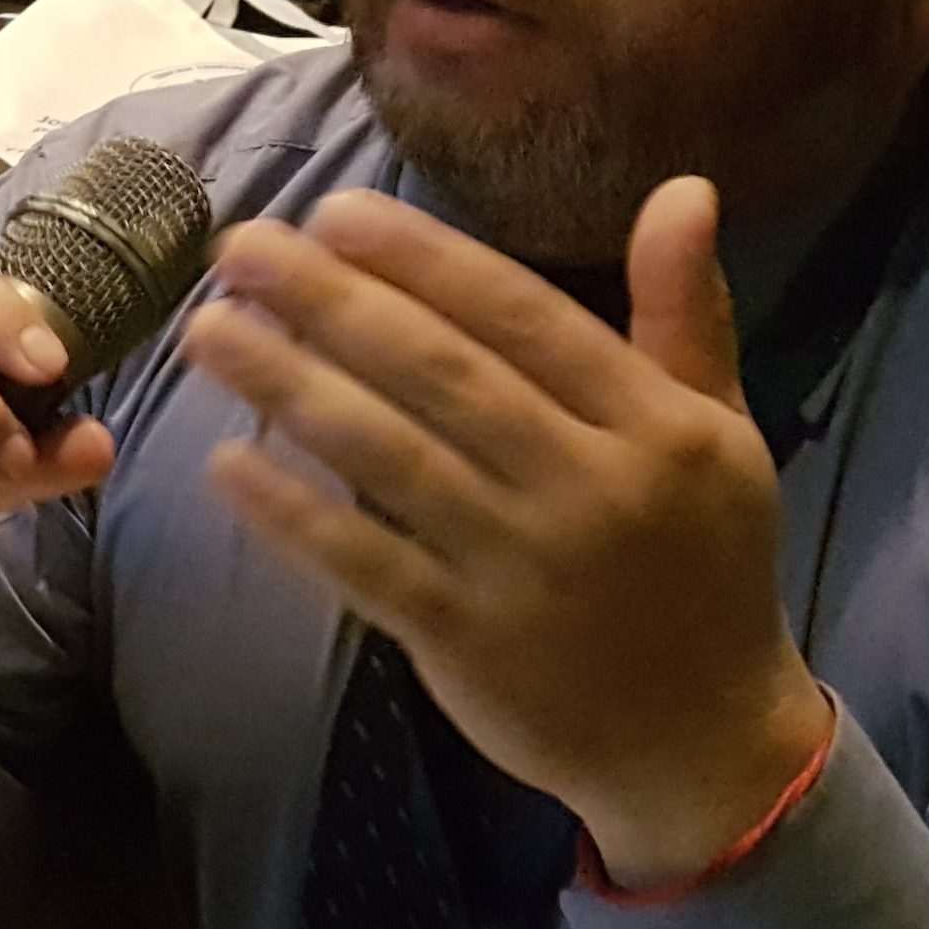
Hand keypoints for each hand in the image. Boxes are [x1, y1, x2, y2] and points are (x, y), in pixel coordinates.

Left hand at [182, 182, 833, 895]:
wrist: (706, 741)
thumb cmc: (702, 566)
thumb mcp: (718, 434)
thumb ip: (684, 314)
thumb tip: (682, 187)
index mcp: (655, 423)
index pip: (520, 315)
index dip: (421, 259)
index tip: (332, 213)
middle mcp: (592, 487)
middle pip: (442, 374)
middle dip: (331, 302)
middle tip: (239, 250)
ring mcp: (525, 571)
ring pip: (392, 459)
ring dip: (290, 388)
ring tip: (209, 332)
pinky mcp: (469, 645)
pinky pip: (366, 566)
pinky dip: (294, 516)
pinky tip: (227, 465)